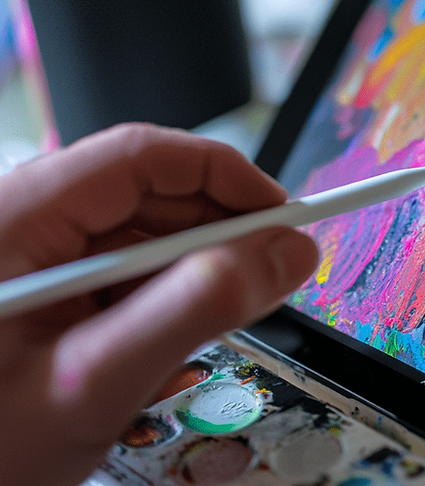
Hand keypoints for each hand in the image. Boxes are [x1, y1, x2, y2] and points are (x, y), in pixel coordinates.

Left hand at [0, 124, 318, 485]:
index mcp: (15, 218)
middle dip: (218, 232)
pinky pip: (119, 273)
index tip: (282, 215)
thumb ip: (193, 313)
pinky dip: (158, 302)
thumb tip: (282, 255)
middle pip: (148, 193)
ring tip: (204, 330)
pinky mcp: (43, 289)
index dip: (226, 176)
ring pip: (140, 236)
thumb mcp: (92, 383)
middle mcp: (21, 221)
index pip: (143, 157)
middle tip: (268, 276)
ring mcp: (31, 256)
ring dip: (190, 275)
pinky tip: (157, 347)